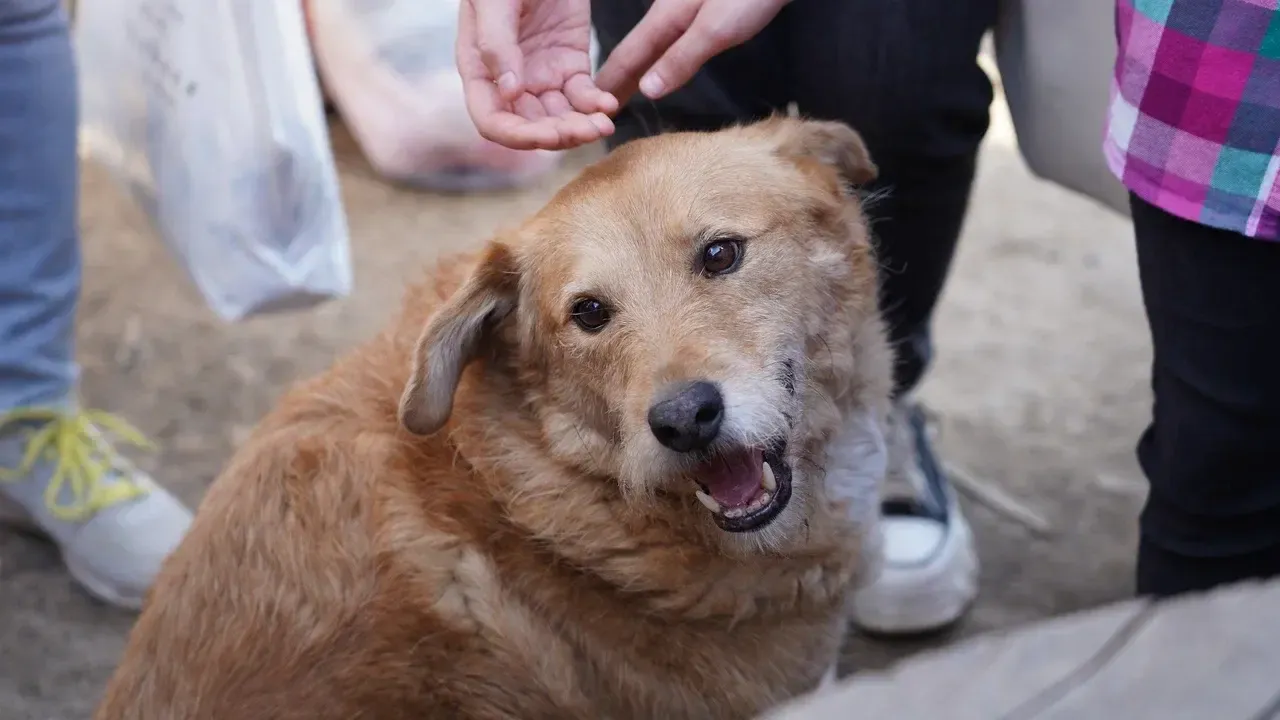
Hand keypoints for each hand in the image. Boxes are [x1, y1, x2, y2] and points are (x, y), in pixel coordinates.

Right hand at [457, 0, 618, 150]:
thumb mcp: (494, 1)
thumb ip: (495, 43)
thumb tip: (510, 92)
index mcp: (480, 69)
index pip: (492, 120)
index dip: (518, 137)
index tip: (548, 137)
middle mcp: (509, 80)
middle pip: (530, 126)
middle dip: (559, 135)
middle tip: (588, 129)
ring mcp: (540, 74)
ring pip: (559, 117)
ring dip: (581, 126)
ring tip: (604, 123)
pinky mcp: (569, 64)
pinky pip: (582, 95)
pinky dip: (595, 105)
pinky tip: (608, 105)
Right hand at [595, 0, 791, 103]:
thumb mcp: (715, 31)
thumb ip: (681, 59)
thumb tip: (647, 91)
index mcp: (663, 20)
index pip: (626, 57)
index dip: (608, 84)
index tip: (589, 109)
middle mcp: (667, 15)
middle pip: (634, 52)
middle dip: (616, 80)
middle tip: (597, 108)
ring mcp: (684, 13)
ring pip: (649, 47)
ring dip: (634, 72)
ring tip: (622, 94)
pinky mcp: (702, 13)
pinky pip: (667, 44)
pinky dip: (655, 62)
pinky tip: (660, 68)